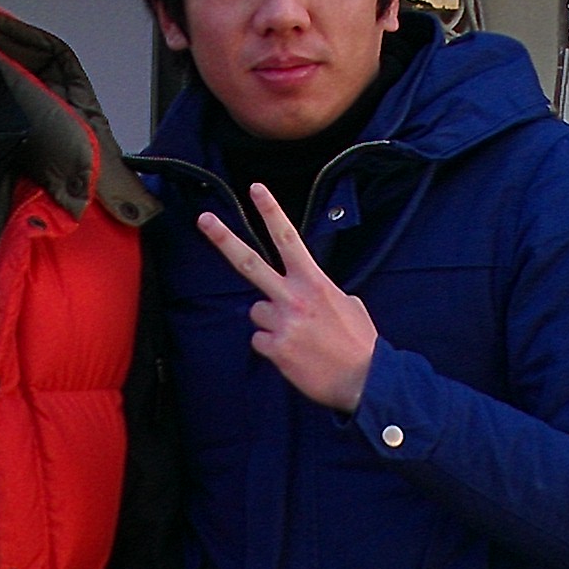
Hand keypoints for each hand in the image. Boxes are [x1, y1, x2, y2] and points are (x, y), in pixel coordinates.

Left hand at [195, 186, 378, 413]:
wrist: (365, 380)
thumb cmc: (359, 342)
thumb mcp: (349, 304)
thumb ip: (322, 291)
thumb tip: (309, 292)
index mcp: (314, 281)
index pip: (288, 238)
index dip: (271, 211)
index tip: (255, 189)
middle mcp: (294, 297)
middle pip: (250, 262)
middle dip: (224, 239)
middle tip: (203, 220)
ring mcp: (281, 322)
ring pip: (256, 311)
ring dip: (270, 321)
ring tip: (297, 337)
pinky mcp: (275, 348)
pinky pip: (259, 340)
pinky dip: (272, 347)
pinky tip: (294, 355)